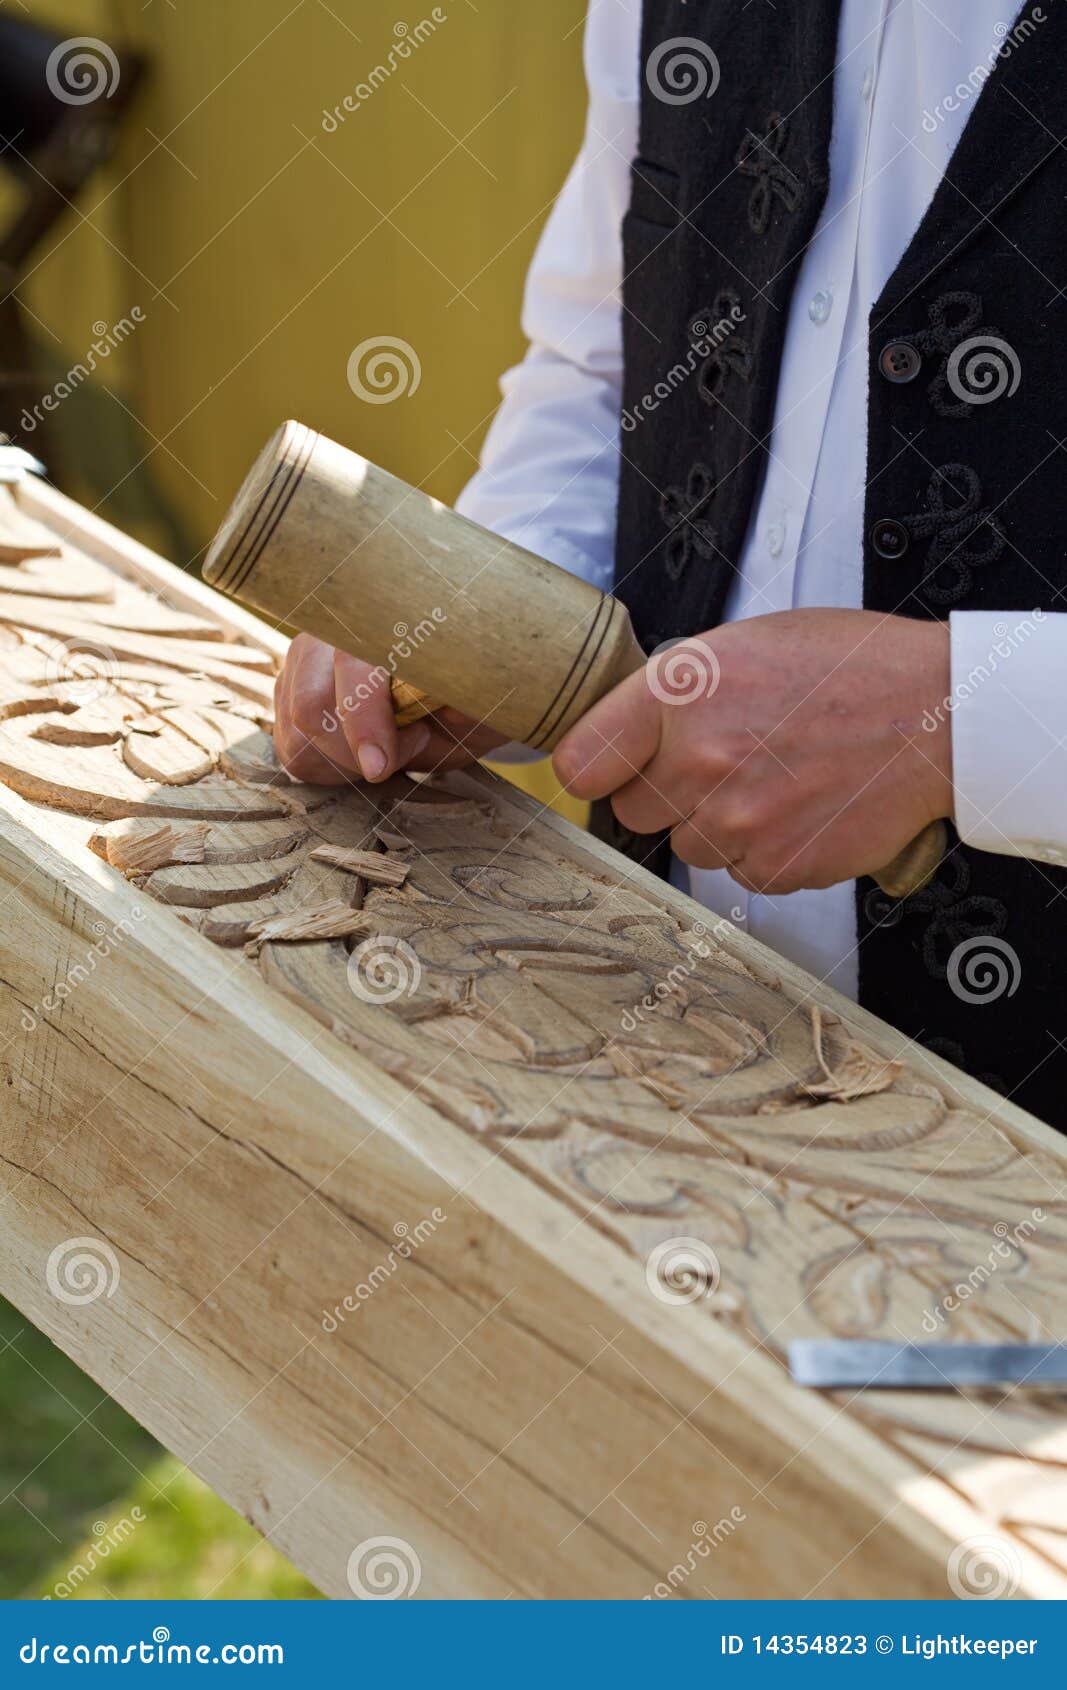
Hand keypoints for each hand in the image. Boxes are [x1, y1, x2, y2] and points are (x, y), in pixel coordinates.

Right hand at [273, 633, 505, 783]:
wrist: (449, 695)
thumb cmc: (462, 693)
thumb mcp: (479, 700)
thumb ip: (467, 701)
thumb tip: (455, 708)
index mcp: (378, 622)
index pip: (352, 667)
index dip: (363, 720)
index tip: (379, 766)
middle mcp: (329, 635)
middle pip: (311, 706)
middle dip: (353, 752)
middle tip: (406, 751)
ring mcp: (302, 664)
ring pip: (297, 733)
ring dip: (345, 762)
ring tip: (391, 748)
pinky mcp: (288, 695)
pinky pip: (291, 749)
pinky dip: (329, 767)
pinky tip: (364, 753)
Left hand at [553, 609, 953, 893]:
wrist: (937, 716)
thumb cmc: (850, 669)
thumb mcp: (745, 644)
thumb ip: (677, 690)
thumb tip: (624, 731)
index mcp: (679, 692)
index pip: (581, 762)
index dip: (594, 768)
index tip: (603, 770)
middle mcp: (698, 758)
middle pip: (634, 811)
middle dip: (668, 793)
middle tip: (725, 763)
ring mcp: (736, 818)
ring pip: (689, 845)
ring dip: (721, 823)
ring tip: (777, 779)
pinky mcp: (774, 864)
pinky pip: (741, 871)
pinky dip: (766, 850)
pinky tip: (802, 808)